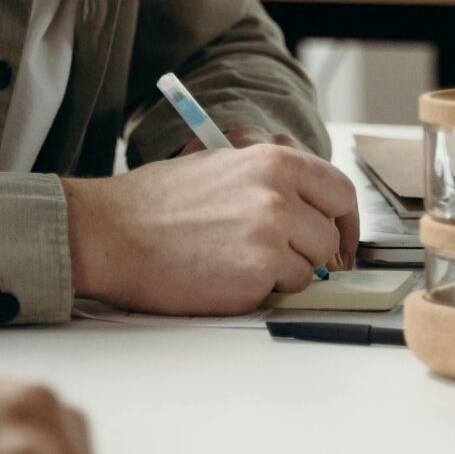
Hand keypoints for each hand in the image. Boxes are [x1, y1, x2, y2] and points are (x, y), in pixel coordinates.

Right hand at [62, 140, 358, 314]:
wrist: (110, 233)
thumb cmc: (154, 203)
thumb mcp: (220, 165)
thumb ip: (270, 181)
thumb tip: (309, 210)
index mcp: (272, 161)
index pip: (340, 192)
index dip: (343, 222)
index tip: (338, 239)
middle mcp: (278, 197)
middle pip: (328, 237)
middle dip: (311, 252)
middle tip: (284, 258)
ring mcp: (269, 239)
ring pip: (310, 270)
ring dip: (282, 273)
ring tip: (236, 260)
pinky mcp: (255, 277)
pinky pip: (283, 292)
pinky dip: (261, 290)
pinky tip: (224, 275)